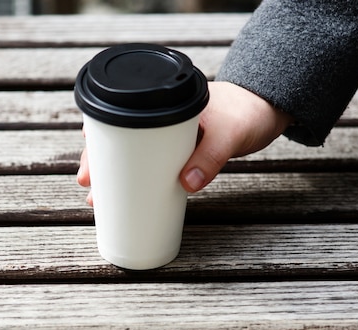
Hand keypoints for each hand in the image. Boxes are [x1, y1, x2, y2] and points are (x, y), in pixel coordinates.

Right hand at [77, 81, 292, 202]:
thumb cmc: (248, 114)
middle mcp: (161, 118)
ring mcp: (170, 135)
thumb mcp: (229, 136)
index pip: (121, 119)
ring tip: (99, 197)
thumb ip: (210, 159)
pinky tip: (128, 193)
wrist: (269, 108)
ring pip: (133, 153)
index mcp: (165, 104)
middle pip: (120, 139)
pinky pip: (150, 162)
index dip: (99, 140)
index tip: (88, 162)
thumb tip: (185, 186)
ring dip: (116, 173)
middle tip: (88, 185)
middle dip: (100, 162)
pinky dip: (137, 176)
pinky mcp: (181, 149)